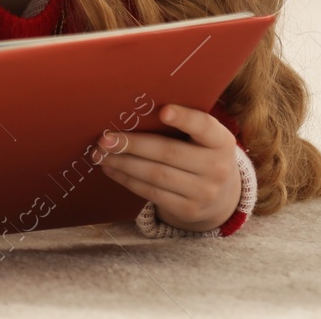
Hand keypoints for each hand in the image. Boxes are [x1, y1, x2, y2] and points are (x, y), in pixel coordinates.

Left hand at [95, 103, 241, 232]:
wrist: (221, 195)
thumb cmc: (199, 152)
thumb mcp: (202, 138)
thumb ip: (181, 124)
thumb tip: (131, 110)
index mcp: (221, 141)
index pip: (205, 127)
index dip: (185, 118)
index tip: (163, 111)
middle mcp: (217, 168)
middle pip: (169, 152)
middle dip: (133, 145)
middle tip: (105, 138)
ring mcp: (204, 192)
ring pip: (156, 175)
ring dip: (123, 163)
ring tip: (100, 154)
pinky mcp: (188, 210)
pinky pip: (151, 193)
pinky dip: (127, 179)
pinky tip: (111, 168)